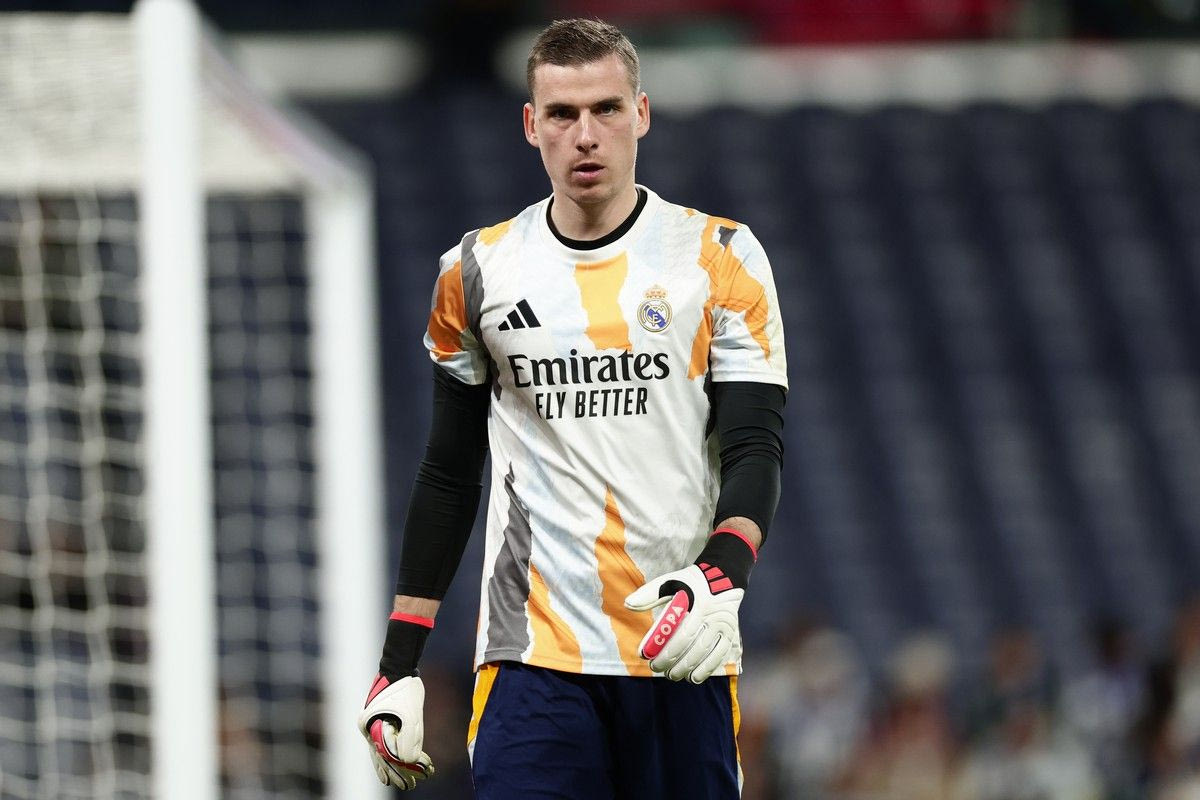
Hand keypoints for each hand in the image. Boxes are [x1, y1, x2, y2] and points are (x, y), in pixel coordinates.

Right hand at [357, 673, 434, 789]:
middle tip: (410, 786)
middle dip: (396, 773)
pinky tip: (402, 763)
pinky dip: (397, 752)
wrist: (399, 665)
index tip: (410, 781)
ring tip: (407, 781)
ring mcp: (375, 725)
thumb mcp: (411, 714)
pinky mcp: (384, 721)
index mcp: (370, 727)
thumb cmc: (404, 687)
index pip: (383, 756)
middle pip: (382, 757)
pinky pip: (389, 741)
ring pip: (385, 751)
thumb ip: (410, 737)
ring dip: (397, 766)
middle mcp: (369, 728)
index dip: (397, 771)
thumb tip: (411, 760)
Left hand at [625, 563, 743, 682]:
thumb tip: (628, 604)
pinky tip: (694, 678)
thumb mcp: (671, 581)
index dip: (665, 652)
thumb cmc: (692, 582)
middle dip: (675, 664)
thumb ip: (650, 593)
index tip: (650, 660)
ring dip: (689, 669)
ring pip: (707, 655)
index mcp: (700, 605)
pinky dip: (707, 669)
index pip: (682, 636)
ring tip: (673, 676)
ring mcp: (725, 628)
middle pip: (694, 649)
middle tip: (658, 670)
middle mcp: (715, 618)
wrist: (724, 577)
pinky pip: (720, 656)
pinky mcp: (731, 634)